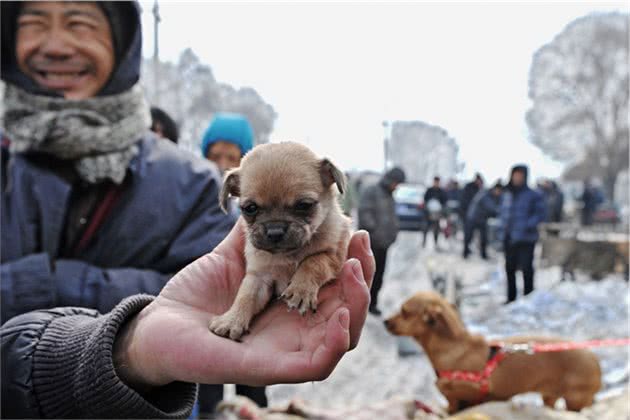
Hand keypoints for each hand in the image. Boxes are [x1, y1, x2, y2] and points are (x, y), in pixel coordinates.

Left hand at [114, 219, 374, 388]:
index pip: (335, 286)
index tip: (356, 230)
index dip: (352, 260)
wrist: (159, 325)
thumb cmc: (194, 295)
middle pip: (348, 309)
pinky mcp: (276, 368)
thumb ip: (253, 236)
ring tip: (353, 269)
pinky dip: (338, 341)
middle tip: (360, 242)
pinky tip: (342, 315)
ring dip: (357, 302)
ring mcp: (289, 349)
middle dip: (362, 275)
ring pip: (344, 337)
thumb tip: (268, 205)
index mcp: (290, 302)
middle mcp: (296, 327)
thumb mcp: (231, 259)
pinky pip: (320, 363)